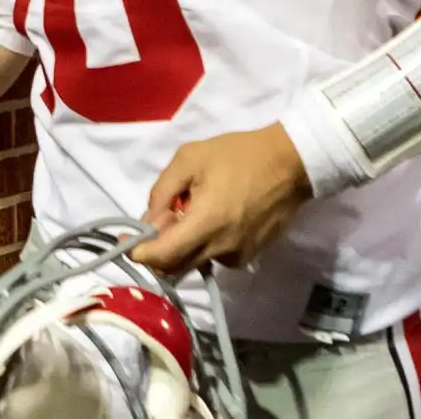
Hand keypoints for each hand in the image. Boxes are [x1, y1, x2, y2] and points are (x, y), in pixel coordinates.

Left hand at [131, 123, 312, 274]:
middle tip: (163, 216)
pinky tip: (216, 215)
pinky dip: (206, 242)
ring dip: (184, 243)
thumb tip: (150, 222)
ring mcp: (238, 257)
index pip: (163, 257)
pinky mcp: (250, 256)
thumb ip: (162, 191)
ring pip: (196, 260)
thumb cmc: (239, 155)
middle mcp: (221, 250)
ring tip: (194, 208)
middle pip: (176, 265)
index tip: (129, 241)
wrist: (290, 162)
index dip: (141, 253)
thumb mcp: (190, 158)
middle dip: (160, 248)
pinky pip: (216, 255)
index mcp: (205, 225)